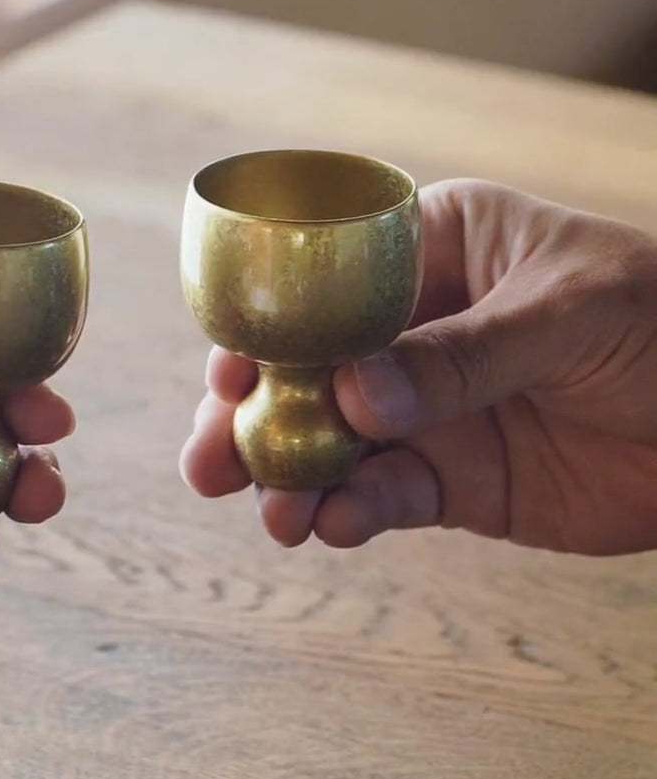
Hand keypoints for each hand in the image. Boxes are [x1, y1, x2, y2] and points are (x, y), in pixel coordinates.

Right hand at [181, 180, 656, 555]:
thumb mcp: (569, 315)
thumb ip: (464, 356)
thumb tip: (355, 397)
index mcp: (433, 251)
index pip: (330, 284)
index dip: (270, 327)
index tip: (228, 374)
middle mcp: (414, 329)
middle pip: (311, 370)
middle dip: (255, 416)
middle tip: (209, 464)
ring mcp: (427, 408)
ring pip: (335, 443)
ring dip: (293, 477)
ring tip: (273, 513)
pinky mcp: (451, 480)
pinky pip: (387, 496)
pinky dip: (354, 513)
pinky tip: (333, 527)